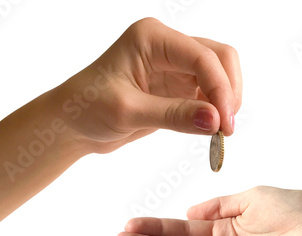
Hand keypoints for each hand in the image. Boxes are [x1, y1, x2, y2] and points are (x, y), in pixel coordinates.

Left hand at [55, 17, 241, 153]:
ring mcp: (174, 66)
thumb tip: (215, 121)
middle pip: (219, 57)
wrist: (74, 124)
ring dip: (224, 101)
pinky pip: (208, 94)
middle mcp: (167, 46)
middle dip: (228, 90)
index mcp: (151, 38)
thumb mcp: (128, 112)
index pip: (201, 56)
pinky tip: (210, 128)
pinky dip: (214, 110)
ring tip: (219, 131)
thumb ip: (174, 115)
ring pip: (218, 74)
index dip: (220, 88)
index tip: (224, 123)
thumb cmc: (88, 108)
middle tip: (226, 127)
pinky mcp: (177, 86)